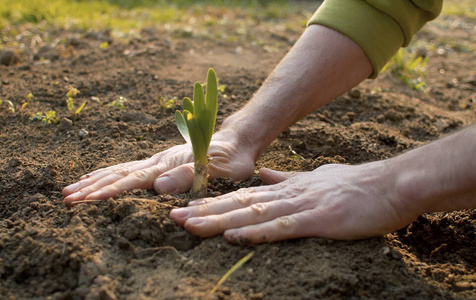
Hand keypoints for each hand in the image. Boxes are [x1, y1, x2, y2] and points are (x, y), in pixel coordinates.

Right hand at [62, 131, 254, 206]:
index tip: (87, 201)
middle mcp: (157, 162)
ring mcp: (156, 161)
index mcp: (168, 166)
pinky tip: (94, 179)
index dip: (110, 191)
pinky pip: (126, 169)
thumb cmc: (230, 159)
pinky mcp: (158, 163)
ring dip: (93, 182)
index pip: (133, 180)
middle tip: (66, 200)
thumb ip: (190, 176)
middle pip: (118, 175)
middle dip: (92, 188)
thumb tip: (159, 186)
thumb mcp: (218, 169)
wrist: (236, 140)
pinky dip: (107, 174)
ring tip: (69, 191)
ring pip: (118, 171)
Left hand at [170, 163, 418, 243]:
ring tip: (190, 225)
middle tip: (172, 217)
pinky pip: (282, 228)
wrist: (391, 185)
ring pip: (252, 213)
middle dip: (204, 211)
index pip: (242, 195)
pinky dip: (256, 232)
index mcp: (285, 188)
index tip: (188, 207)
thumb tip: (263, 176)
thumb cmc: (355, 186)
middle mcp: (287, 194)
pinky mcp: (318, 220)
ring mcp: (301, 206)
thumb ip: (286, 179)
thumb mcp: (314, 179)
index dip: (213, 202)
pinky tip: (233, 236)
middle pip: (239, 204)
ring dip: (219, 221)